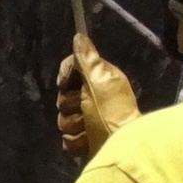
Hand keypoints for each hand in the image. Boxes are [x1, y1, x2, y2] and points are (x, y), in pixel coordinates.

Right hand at [56, 34, 140, 158]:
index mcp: (99, 79)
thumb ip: (87, 59)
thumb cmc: (110, 112)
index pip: (72, 68)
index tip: (64, 84)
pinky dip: (75, 141)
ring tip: (89, 129)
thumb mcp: (99, 81)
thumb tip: (79, 35)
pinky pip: (67, 138)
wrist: (119, 147)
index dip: (65, 75)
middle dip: (70, 106)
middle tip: (85, 109)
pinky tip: (87, 141)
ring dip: (74, 125)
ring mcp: (88, 120)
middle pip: (64, 97)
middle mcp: (93, 97)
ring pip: (63, 119)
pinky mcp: (85, 140)